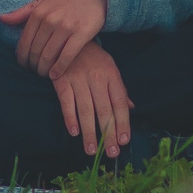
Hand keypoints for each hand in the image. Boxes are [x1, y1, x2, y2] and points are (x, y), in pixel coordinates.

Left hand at [0, 0, 107, 77]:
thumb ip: (23, 12)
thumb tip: (1, 19)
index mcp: (38, 12)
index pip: (24, 43)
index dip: (22, 58)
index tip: (24, 66)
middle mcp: (50, 19)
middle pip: (35, 52)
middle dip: (33, 66)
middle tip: (35, 72)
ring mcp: (66, 26)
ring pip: (49, 56)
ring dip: (44, 70)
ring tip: (44, 74)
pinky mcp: (82, 33)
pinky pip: (66, 56)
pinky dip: (59, 69)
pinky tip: (56, 75)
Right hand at [52, 41, 134, 157]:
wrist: (70, 38)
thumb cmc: (94, 58)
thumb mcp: (110, 69)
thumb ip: (119, 90)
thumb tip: (132, 109)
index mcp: (112, 76)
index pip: (120, 103)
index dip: (123, 122)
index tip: (124, 141)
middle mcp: (97, 78)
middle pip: (104, 110)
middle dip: (108, 134)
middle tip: (110, 153)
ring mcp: (79, 79)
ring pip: (85, 110)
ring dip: (89, 132)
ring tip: (91, 150)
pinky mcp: (61, 80)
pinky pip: (66, 102)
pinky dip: (70, 118)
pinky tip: (74, 132)